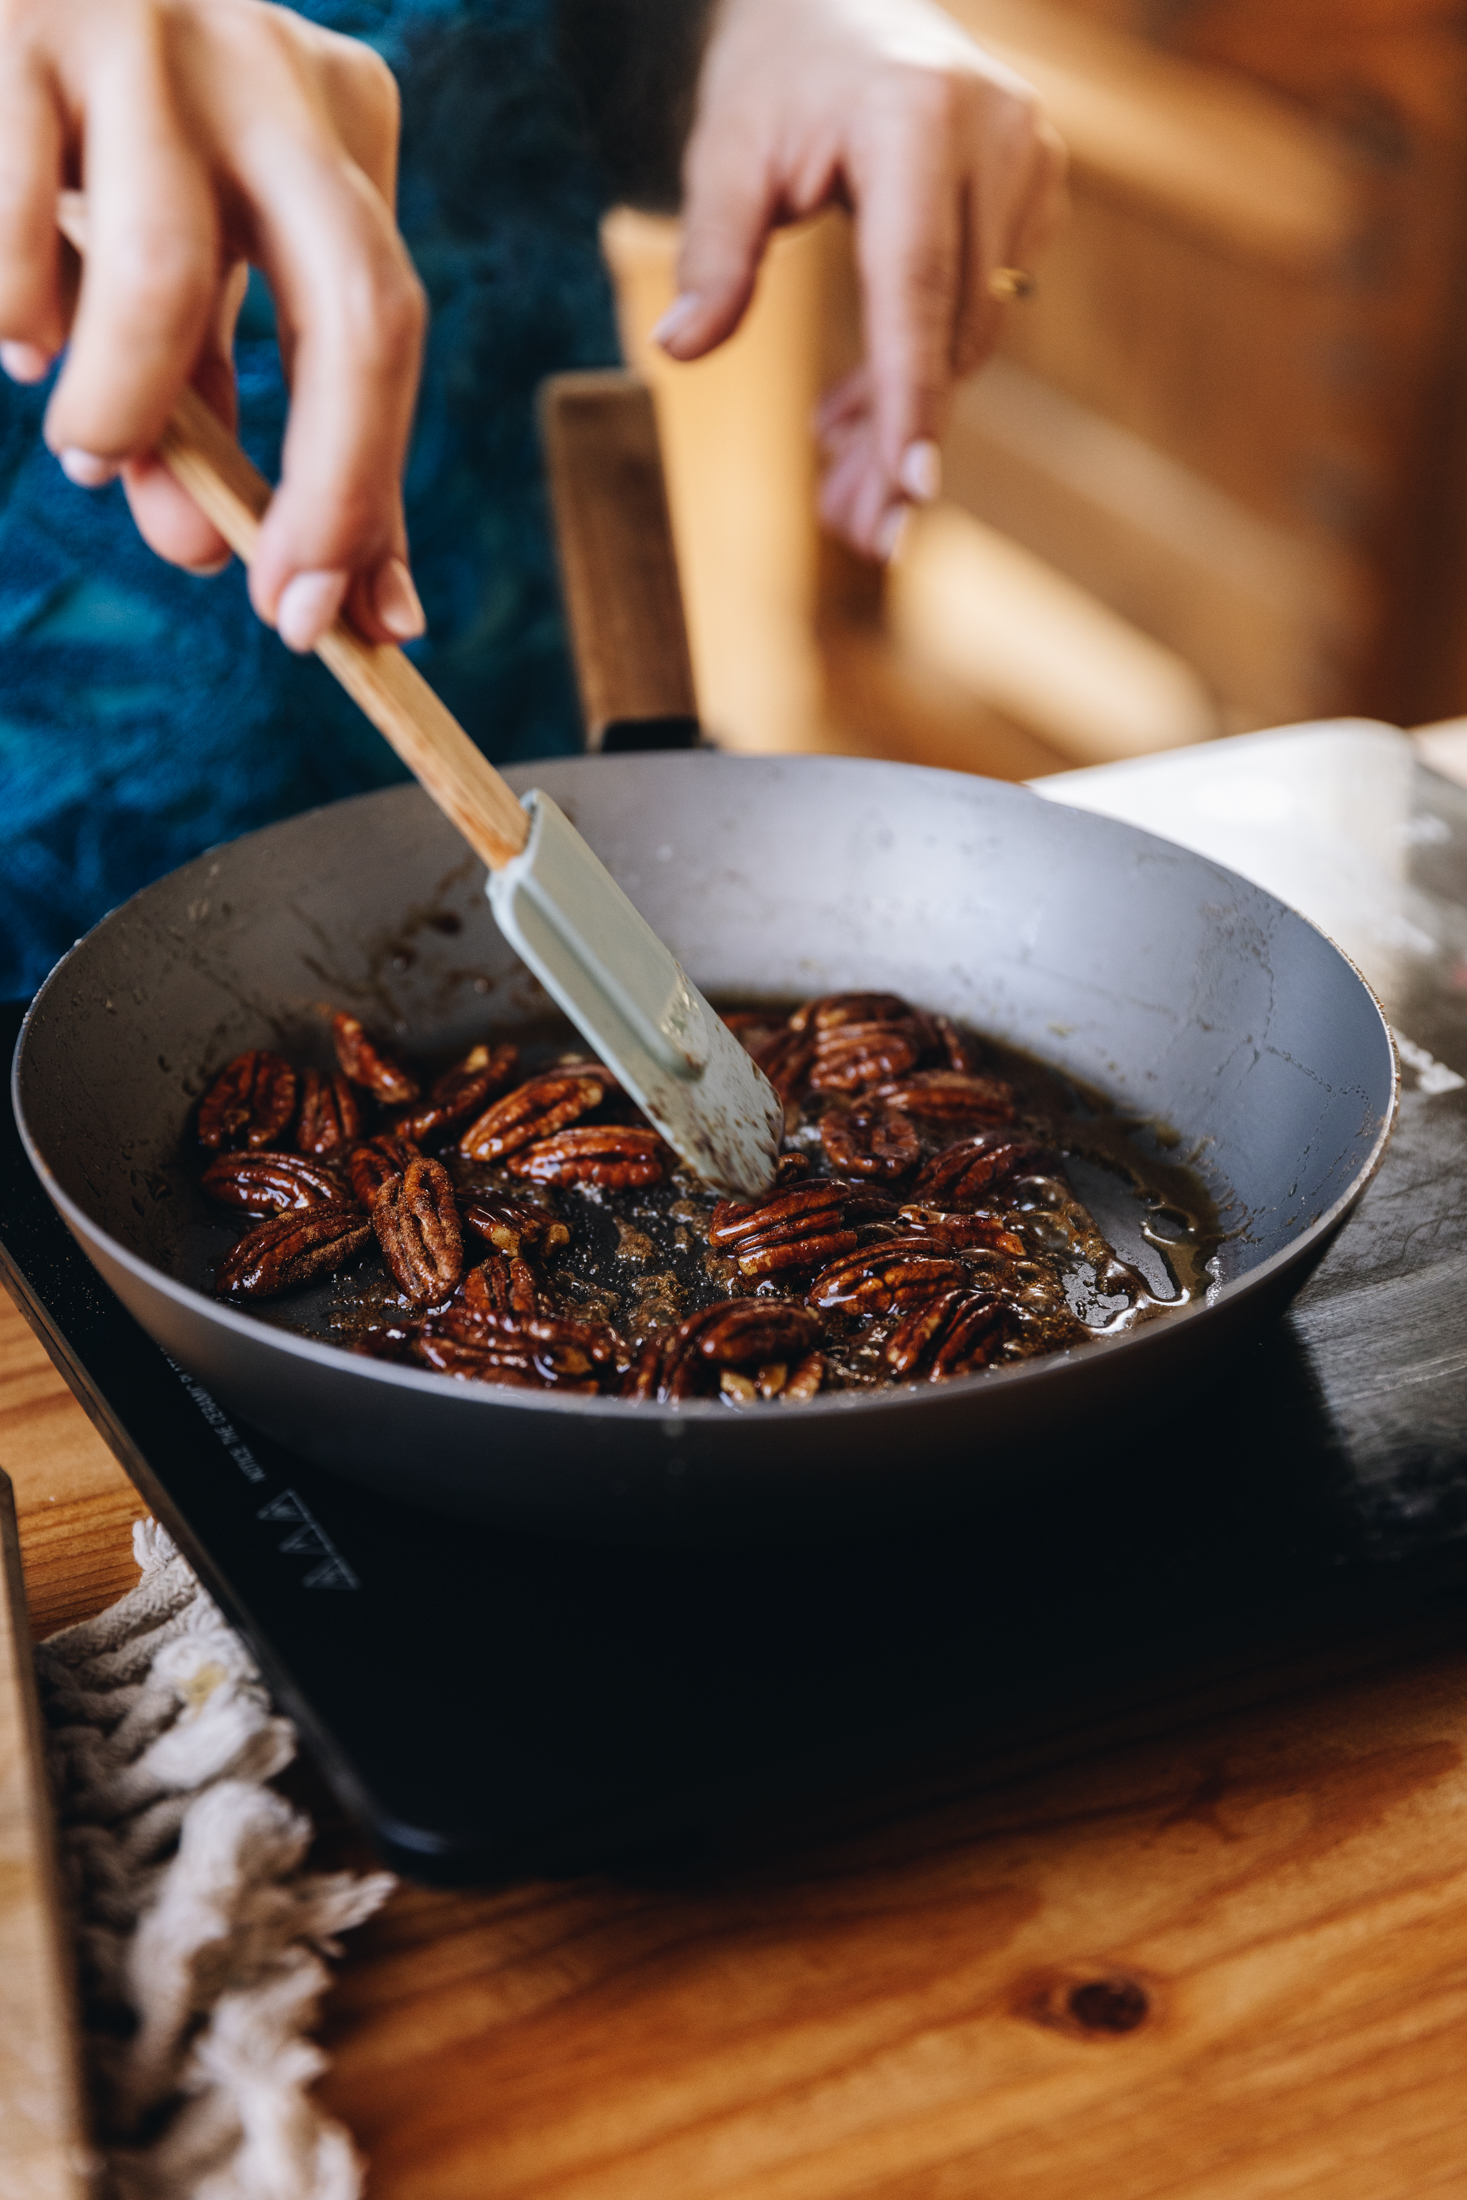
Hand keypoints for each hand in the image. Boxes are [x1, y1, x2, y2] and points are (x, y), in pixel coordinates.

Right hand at [0, 0, 426, 650]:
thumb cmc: (82, 148)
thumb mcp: (192, 262)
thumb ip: (241, 416)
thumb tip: (334, 608)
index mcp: (334, 120)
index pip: (389, 331)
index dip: (361, 492)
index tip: (320, 617)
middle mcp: (266, 68)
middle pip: (354, 306)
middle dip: (325, 480)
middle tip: (254, 586)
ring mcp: (142, 29)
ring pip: (163, 275)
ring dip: (125, 410)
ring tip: (86, 447)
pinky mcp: (14, 19)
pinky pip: (17, 234)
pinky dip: (12, 317)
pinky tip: (15, 341)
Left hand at [658, 0, 1064, 558]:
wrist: (839, 1)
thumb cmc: (774, 73)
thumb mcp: (726, 150)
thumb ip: (712, 253)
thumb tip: (678, 351)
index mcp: (915, 117)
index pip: (916, 282)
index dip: (912, 391)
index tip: (915, 483)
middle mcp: (994, 135)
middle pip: (949, 327)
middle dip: (901, 439)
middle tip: (863, 537)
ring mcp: (1029, 160)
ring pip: (970, 332)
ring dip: (906, 419)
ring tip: (844, 501)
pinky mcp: (1037, 187)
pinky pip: (979, 309)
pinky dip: (920, 370)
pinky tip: (855, 422)